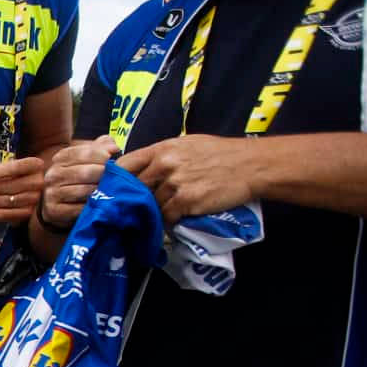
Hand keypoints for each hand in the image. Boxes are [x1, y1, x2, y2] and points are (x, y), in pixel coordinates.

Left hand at [0, 155, 47, 225]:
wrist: (26, 189)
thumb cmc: (12, 175)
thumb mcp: (5, 167)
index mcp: (35, 165)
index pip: (14, 167)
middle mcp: (38, 181)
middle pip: (8, 186)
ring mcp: (35, 198)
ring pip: (7, 201)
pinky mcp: (28, 212)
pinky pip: (7, 214)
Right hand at [34, 137, 118, 231]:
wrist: (58, 202)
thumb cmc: (78, 178)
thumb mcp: (87, 159)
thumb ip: (101, 148)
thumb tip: (114, 147)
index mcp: (61, 158)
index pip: (85, 153)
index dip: (102, 155)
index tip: (112, 158)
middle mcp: (53, 174)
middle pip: (85, 172)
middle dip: (103, 174)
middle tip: (114, 177)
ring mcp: (52, 193)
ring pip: (83, 191)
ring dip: (99, 191)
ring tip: (108, 190)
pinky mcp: (53, 211)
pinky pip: (78, 209)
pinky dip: (92, 206)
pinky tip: (98, 203)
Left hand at [117, 134, 259, 223]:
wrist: (251, 165)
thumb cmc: (220, 154)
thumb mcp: (187, 145)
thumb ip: (162, 156)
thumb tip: (140, 170)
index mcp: (162, 149)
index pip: (125, 165)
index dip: (115, 180)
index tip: (114, 191)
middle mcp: (165, 164)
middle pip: (134, 189)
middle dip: (133, 200)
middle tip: (135, 210)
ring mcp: (175, 183)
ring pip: (150, 205)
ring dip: (154, 212)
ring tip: (162, 213)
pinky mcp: (186, 201)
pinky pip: (166, 217)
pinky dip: (168, 221)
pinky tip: (176, 219)